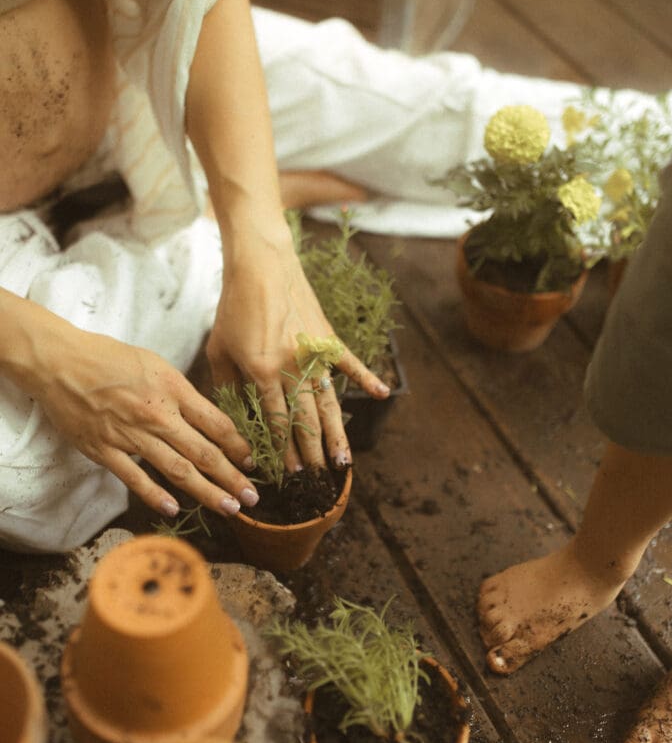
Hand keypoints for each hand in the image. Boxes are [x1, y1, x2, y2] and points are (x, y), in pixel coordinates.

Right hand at [32, 326, 258, 518]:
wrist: (60, 362)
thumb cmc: (109, 358)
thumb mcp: (156, 365)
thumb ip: (181, 393)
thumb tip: (206, 419)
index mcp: (173, 389)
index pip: (216, 423)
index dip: (239, 446)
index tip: (252, 462)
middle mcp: (157, 415)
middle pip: (204, 452)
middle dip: (232, 477)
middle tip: (252, 497)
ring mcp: (130, 435)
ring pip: (177, 470)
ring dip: (206, 492)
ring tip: (228, 508)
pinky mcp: (105, 449)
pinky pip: (134, 478)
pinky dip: (155, 495)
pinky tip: (174, 510)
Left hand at [206, 232, 389, 470]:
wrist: (260, 263)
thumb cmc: (233, 306)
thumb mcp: (219, 349)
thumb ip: (228, 386)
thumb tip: (236, 421)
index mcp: (262, 370)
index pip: (274, 420)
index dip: (282, 450)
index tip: (288, 474)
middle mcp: (292, 365)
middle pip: (305, 419)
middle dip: (312, 452)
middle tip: (319, 479)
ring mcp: (313, 351)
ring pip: (328, 401)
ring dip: (337, 433)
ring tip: (344, 460)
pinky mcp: (327, 337)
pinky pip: (350, 361)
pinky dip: (367, 378)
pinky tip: (381, 395)